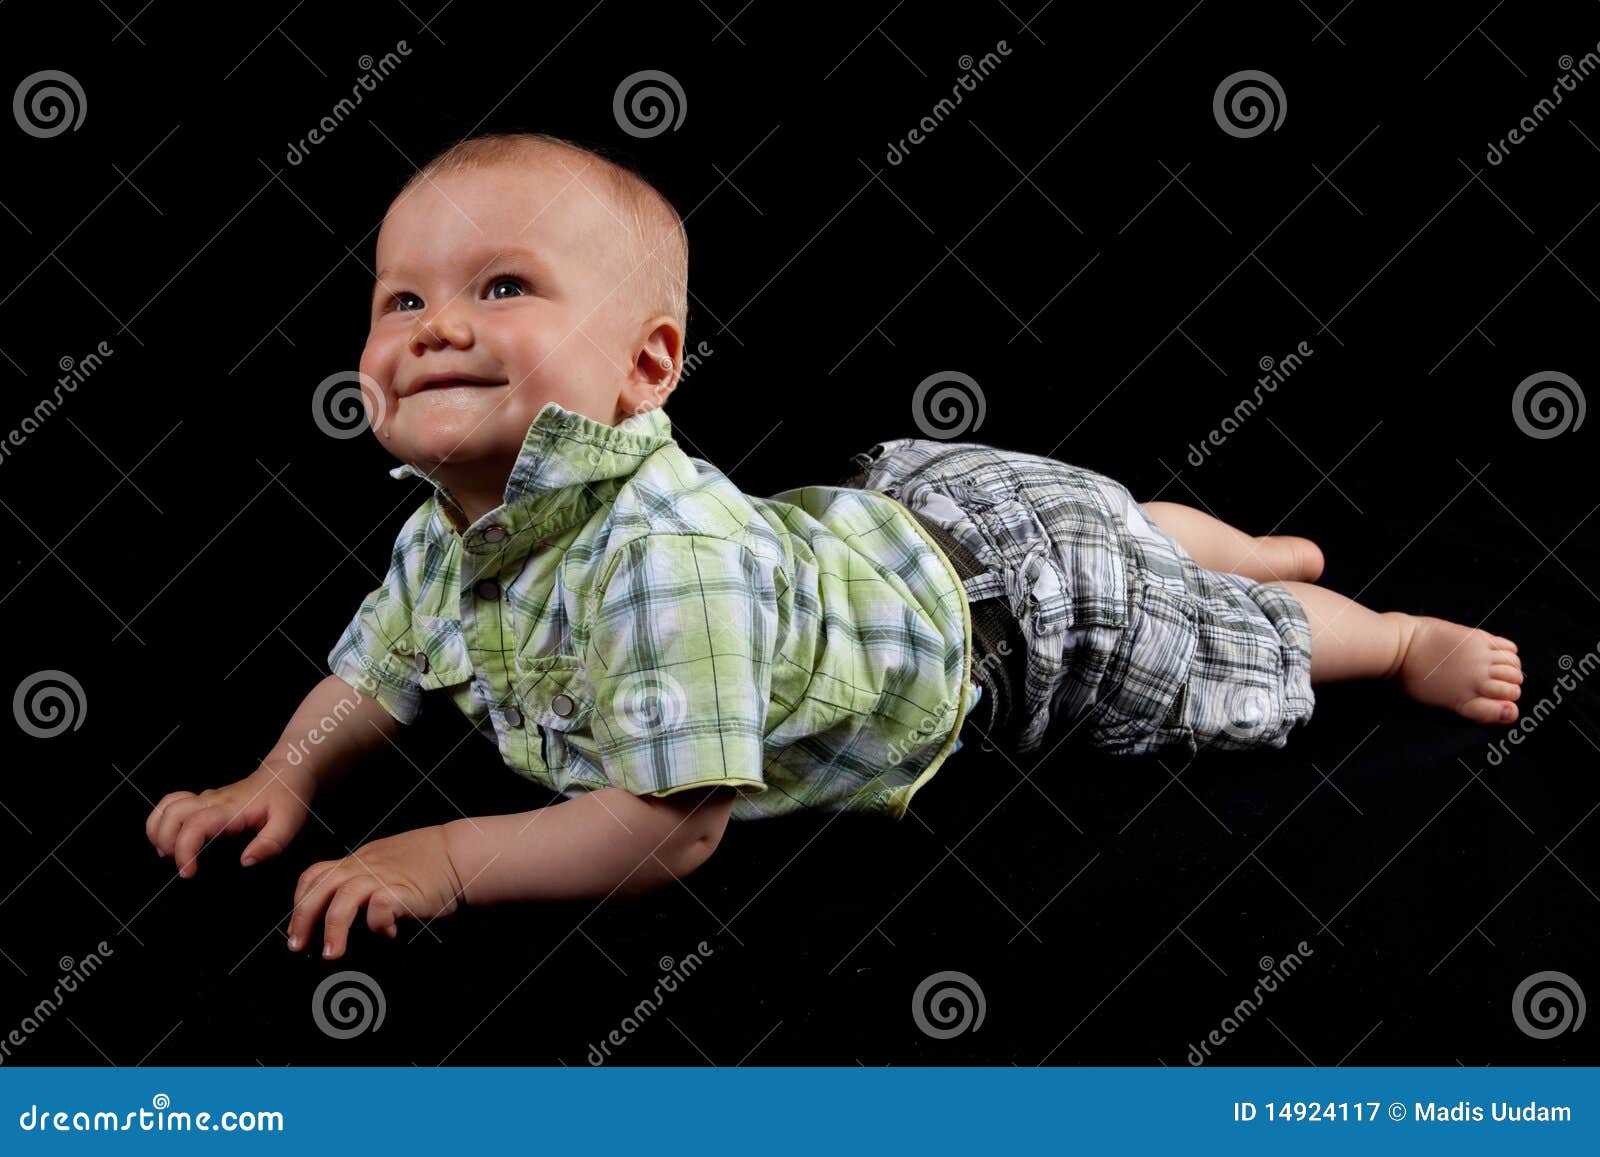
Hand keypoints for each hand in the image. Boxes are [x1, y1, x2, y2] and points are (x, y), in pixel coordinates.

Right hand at [145, 764, 313, 877]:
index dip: (185, 850)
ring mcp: (205, 799)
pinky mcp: (202, 801)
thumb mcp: (288, 824)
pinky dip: (161, 822)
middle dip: (166, 843)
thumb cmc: (287, 799)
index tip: (188, 872)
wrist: (286, 775)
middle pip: (172, 814)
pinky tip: (170, 840)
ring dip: (158, 831)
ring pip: (166, 807)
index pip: (195, 825)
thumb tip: (245, 862)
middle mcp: (212, 801)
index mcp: (231, 809)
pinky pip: (171, 805)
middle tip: (181, 866)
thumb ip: (270, 844)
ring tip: (169, 855)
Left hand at [287, 825, 464, 959]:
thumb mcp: (385, 863)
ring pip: (343, 900)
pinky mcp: (403, 891)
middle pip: (319, 888)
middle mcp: (363, 867)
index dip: (300, 903)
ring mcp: (382, 877)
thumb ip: (364, 879)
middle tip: (298, 947)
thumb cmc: (427, 864)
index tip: (297, 929)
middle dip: (303, 919)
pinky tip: (388, 934)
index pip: (314, 876)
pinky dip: (378, 926)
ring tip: (332, 955)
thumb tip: (342, 912)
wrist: (459, 854)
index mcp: (356, 861)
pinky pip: (379, 909)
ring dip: (333, 929)